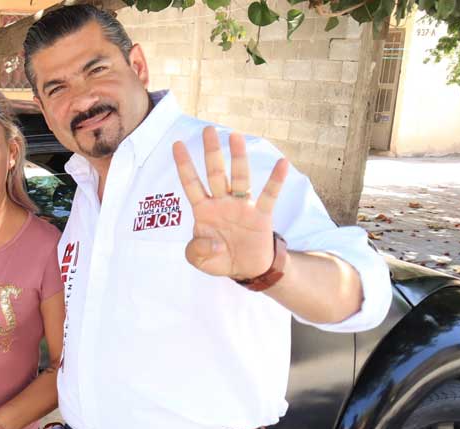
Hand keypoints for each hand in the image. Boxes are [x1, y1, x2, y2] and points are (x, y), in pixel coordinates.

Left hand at [171, 127, 288, 279]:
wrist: (244, 268)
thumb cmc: (218, 258)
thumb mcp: (199, 259)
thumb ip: (196, 252)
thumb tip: (211, 243)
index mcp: (203, 210)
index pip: (191, 183)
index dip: (184, 165)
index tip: (177, 144)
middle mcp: (222, 203)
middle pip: (215, 173)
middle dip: (211, 152)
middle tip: (208, 129)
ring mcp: (241, 206)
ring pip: (239, 178)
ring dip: (238, 158)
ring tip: (236, 136)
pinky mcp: (260, 215)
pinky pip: (269, 195)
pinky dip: (276, 180)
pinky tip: (282, 164)